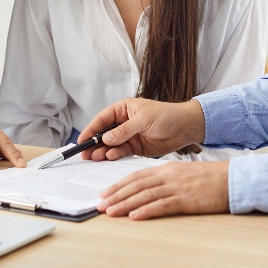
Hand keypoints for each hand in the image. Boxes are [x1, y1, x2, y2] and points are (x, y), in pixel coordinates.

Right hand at [78, 98, 205, 160]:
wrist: (186, 128)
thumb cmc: (167, 115)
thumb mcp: (144, 119)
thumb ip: (125, 130)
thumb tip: (106, 138)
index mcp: (123, 109)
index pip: (102, 119)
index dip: (91, 129)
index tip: (82, 140)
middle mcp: (124, 123)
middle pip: (104, 133)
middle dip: (94, 143)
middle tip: (85, 153)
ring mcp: (129, 136)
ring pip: (110, 145)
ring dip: (102, 151)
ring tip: (95, 157)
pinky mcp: (136, 148)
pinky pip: (121, 152)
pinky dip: (114, 155)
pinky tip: (110, 157)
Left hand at [96, 161, 229, 219]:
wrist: (232, 179)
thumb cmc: (210, 179)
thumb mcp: (184, 174)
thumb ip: (166, 179)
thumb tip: (149, 189)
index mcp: (167, 169)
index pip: (137, 176)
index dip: (119, 184)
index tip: (106, 192)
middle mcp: (168, 176)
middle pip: (136, 185)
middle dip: (116, 194)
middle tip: (101, 204)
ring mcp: (177, 187)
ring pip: (145, 195)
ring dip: (125, 203)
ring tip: (111, 211)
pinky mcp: (186, 200)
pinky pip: (162, 205)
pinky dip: (146, 210)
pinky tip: (135, 216)